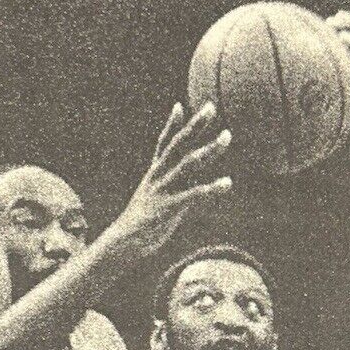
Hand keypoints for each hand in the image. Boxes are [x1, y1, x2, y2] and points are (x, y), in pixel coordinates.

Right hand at [113, 102, 232, 255]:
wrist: (122, 245)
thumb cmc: (142, 224)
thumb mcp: (155, 200)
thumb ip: (172, 187)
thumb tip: (189, 181)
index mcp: (154, 174)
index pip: (163, 143)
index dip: (171, 125)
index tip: (180, 105)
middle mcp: (157, 176)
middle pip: (178, 144)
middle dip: (195, 125)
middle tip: (210, 106)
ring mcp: (163, 190)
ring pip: (189, 164)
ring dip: (210, 149)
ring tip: (227, 136)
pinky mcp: (169, 208)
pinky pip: (194, 195)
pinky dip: (211, 188)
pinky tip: (228, 182)